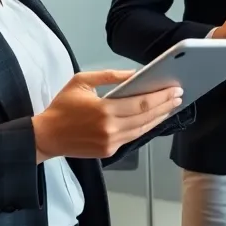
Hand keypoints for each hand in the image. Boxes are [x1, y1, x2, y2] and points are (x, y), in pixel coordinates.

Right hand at [31, 70, 182, 162]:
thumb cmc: (62, 106)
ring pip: (143, 129)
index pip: (141, 103)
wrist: (46, 136)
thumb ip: (109, 76)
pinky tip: (154, 118)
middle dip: (166, 105)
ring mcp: (110, 142)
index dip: (161, 96)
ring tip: (172, 106)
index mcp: (104, 110)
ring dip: (159, 117)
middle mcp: (110, 128)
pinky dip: (146, 127)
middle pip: (146, 116)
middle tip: (179, 96)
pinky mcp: (109, 151)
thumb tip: (135, 73)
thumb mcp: (82, 82)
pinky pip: (133, 137)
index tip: (175, 89)